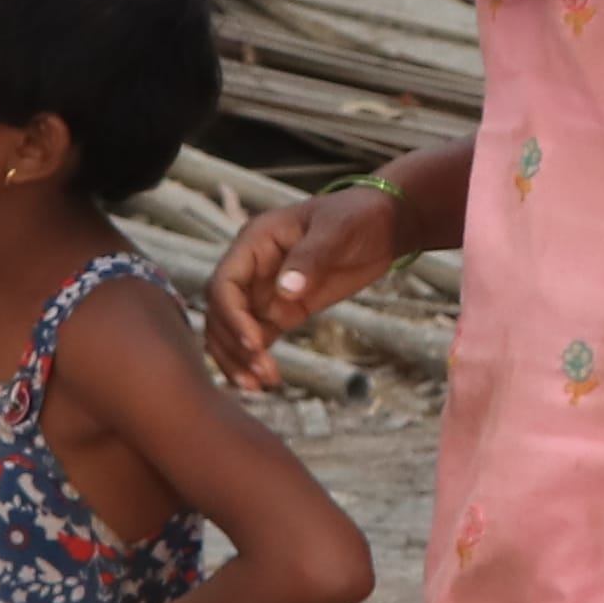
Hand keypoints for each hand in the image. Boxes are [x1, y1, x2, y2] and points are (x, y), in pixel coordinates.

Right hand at [205, 186, 397, 388]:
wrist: (382, 227)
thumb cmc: (357, 217)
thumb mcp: (336, 230)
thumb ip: (310, 258)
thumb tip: (284, 290)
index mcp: (254, 242)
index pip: (225, 283)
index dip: (232, 316)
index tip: (255, 344)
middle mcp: (251, 268)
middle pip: (221, 312)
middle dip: (233, 345)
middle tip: (259, 375)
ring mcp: (264, 291)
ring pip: (232, 330)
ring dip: (238, 359)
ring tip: (259, 385)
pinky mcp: (281, 311)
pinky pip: (256, 338)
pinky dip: (254, 360)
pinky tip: (265, 381)